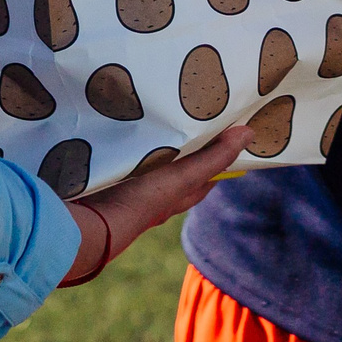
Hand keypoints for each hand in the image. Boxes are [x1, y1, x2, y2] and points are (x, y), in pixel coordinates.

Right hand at [60, 126, 251, 285]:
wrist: (91, 223)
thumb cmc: (143, 201)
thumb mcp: (183, 176)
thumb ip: (214, 158)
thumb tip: (250, 133)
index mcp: (176, 195)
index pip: (205, 175)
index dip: (216, 156)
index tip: (224, 130)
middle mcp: (155, 196)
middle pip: (177, 170)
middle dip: (184, 148)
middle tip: (188, 117)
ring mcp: (129, 191)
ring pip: (148, 165)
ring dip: (153, 147)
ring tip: (155, 118)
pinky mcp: (107, 184)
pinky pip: (122, 162)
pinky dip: (127, 149)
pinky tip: (121, 133)